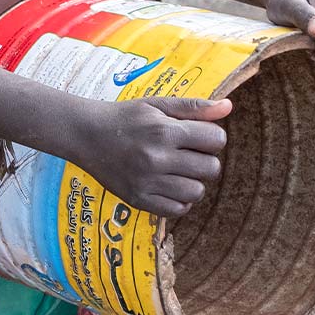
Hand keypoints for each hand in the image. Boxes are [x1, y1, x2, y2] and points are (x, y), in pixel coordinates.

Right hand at [70, 97, 230, 217]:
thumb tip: (229, 107)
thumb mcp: (157, 104)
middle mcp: (157, 158)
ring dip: (193, 181)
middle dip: (205, 160)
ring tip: (178, 170)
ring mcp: (147, 182)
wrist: (85, 135)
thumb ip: (194, 107)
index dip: (211, 137)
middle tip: (187, 154)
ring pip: (197, 192)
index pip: (216, 140)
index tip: (197, 136)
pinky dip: (180, 200)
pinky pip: (177, 210)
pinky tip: (169, 185)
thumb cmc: (125, 117)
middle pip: (211, 169)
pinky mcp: (138, 200)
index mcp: (165, 131)